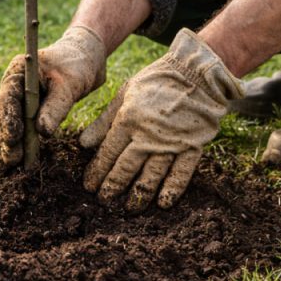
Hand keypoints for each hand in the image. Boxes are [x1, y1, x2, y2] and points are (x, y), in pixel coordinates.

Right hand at [0, 25, 106, 170]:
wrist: (85, 56)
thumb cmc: (77, 64)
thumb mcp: (69, 85)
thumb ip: (55, 107)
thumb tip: (42, 132)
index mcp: (19, 71)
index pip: (9, 98)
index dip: (9, 120)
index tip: (13, 139)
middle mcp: (13, 84)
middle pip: (4, 114)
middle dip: (6, 138)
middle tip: (11, 161)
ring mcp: (18, 96)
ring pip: (7, 123)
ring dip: (8, 145)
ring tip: (8, 167)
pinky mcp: (26, 107)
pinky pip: (18, 126)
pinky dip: (17, 143)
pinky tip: (14, 160)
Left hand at [79, 28, 243, 210]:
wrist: (196, 72)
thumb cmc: (156, 81)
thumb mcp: (125, 94)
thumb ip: (104, 120)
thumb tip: (83, 144)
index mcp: (129, 119)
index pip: (108, 152)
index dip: (97, 171)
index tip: (89, 186)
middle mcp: (148, 134)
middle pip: (127, 167)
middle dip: (113, 186)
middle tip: (104, 202)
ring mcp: (172, 141)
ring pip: (152, 174)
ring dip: (139, 193)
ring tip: (129, 208)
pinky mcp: (192, 145)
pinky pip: (182, 171)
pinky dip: (172, 188)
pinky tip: (163, 203)